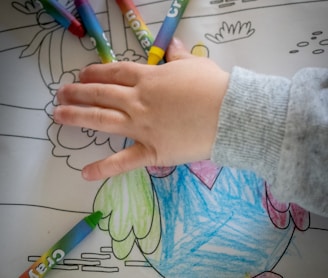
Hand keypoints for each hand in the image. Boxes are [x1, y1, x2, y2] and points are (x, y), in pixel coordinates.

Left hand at [54, 38, 229, 179]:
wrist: (230, 115)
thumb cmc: (215, 87)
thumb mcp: (197, 65)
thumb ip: (180, 56)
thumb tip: (174, 45)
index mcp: (149, 79)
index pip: (114, 72)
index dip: (95, 73)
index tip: (81, 75)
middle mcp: (139, 101)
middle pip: (102, 94)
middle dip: (79, 92)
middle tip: (61, 93)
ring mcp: (142, 127)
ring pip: (104, 121)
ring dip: (79, 117)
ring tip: (59, 116)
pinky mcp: (152, 150)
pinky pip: (125, 161)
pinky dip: (105, 168)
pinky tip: (85, 173)